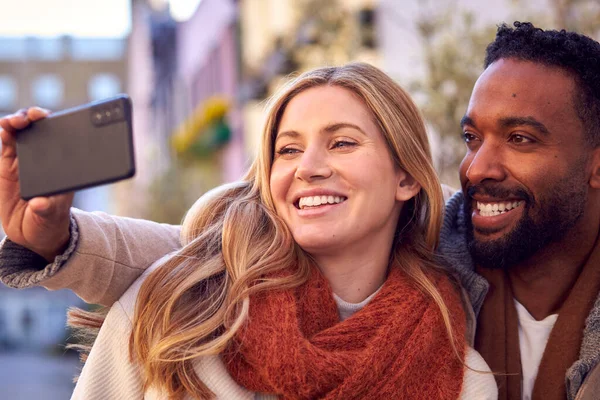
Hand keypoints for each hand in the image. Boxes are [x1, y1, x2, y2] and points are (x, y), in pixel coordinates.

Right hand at [0, 107, 73, 261]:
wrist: (33, 234)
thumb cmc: (49, 223)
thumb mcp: (51, 217)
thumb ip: (46, 209)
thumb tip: (40, 203)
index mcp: (63, 169)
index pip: (64, 141)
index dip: (59, 126)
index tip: (54, 121)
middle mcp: (46, 161)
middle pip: (42, 131)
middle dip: (36, 118)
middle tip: (31, 117)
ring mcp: (27, 161)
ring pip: (23, 133)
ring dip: (18, 121)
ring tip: (13, 122)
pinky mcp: (9, 165)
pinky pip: (8, 144)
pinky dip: (6, 133)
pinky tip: (5, 128)